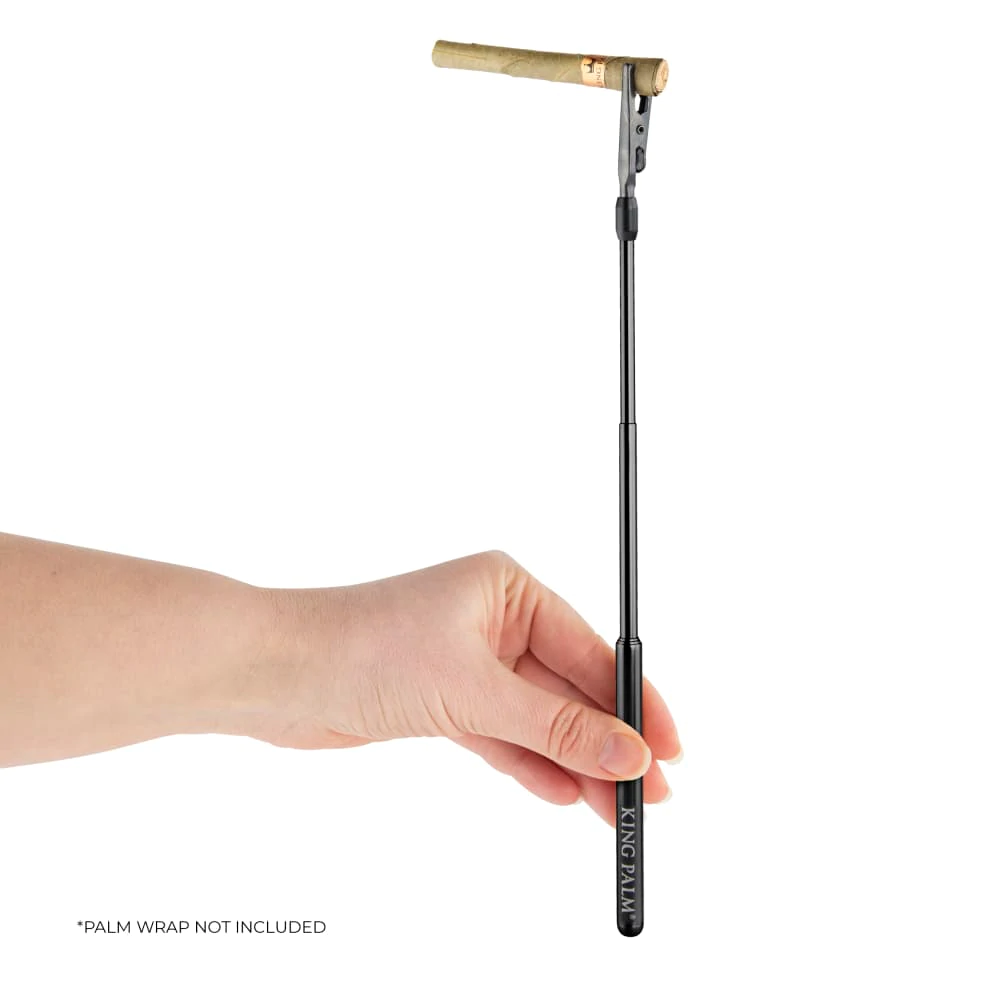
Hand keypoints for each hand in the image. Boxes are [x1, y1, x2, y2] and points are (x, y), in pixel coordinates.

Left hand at [251, 551, 681, 824]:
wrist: (278, 674)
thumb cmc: (362, 648)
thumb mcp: (473, 689)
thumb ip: (554, 726)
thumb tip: (625, 751)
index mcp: (507, 589)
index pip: (590, 648)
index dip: (633, 700)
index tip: (668, 743)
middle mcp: (493, 621)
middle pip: (569, 688)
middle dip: (608, 741)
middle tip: (650, 790)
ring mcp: (469, 663)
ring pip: (539, 719)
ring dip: (574, 762)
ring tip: (613, 807)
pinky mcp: (446, 701)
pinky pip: (504, 737)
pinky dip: (531, 765)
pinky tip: (563, 794)